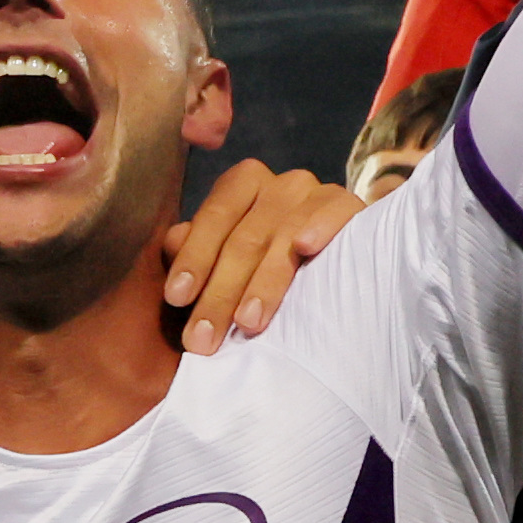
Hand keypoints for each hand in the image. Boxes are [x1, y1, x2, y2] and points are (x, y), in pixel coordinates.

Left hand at [162, 159, 361, 355]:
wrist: (336, 271)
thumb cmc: (265, 270)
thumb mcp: (226, 261)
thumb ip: (196, 251)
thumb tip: (173, 243)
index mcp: (242, 186)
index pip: (213, 218)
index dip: (194, 258)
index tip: (176, 298)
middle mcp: (278, 185)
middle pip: (245, 237)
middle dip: (220, 292)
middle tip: (204, 338)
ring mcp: (315, 192)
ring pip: (283, 236)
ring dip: (263, 282)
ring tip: (247, 322)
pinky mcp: (349, 206)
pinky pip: (332, 212)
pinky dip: (318, 227)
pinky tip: (303, 248)